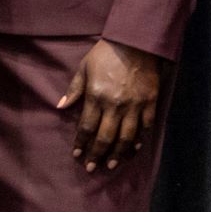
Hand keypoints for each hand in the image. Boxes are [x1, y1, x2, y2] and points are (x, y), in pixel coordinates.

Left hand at [57, 39, 163, 168]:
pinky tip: (133, 149)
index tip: (77, 155)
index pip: (87, 127)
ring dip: (117, 153)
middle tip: (91, 168)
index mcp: (96, 96)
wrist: (135, 42)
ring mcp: (134, 105)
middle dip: (96, 155)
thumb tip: (60, 107)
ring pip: (126, 137)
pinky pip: (145, 127)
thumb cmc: (105, 54)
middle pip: (105, 137)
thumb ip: (74, 90)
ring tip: (110, 164)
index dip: (81, 144)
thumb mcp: (84, 68)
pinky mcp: (150, 102)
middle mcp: (115, 105)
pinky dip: (139, 140)